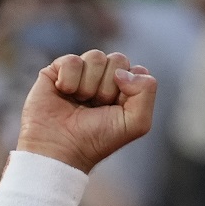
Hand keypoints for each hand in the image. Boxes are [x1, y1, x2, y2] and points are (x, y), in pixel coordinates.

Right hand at [17, 50, 156, 173]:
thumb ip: (146, 92)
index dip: (130, 88)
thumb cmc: (98, 139)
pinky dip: (69, 80)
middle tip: (98, 106)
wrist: (60, 148)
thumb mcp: (136, 123)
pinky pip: (72, 60)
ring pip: (96, 56)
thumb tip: (123, 71)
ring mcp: (82, 73)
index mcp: (126, 90)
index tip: (118, 108)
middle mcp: (105, 78)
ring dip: (89, 85)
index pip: (138, 71)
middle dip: (109, 87)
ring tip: (80, 102)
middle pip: (119, 59)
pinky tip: (64, 93)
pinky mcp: (58, 69)